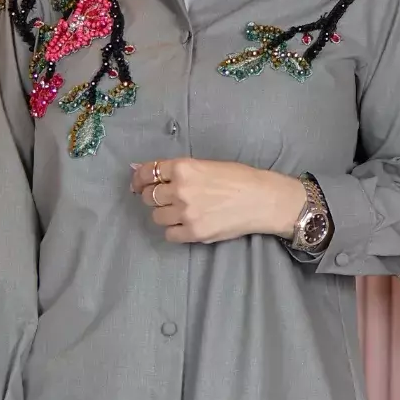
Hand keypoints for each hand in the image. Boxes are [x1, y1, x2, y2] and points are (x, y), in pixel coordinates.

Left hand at [131, 157, 303, 243]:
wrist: (262, 199)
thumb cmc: (238, 178)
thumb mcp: (205, 165)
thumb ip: (176, 170)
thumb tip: (142, 170)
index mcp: (183, 167)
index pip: (148, 172)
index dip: (138, 178)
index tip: (137, 184)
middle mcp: (180, 189)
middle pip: (149, 196)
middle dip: (153, 197)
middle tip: (165, 199)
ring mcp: (186, 213)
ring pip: (157, 217)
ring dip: (164, 215)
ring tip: (181, 212)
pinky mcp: (194, 232)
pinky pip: (169, 234)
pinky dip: (174, 230)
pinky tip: (186, 225)